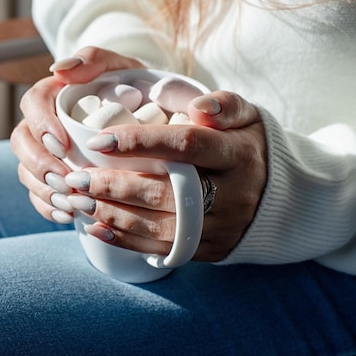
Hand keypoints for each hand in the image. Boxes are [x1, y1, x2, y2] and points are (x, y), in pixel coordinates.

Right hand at [10, 47, 144, 222]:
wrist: (150, 115)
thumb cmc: (134, 88)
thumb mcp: (121, 67)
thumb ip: (94, 59)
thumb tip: (59, 70)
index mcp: (54, 94)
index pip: (33, 103)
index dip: (41, 125)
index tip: (63, 146)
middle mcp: (44, 123)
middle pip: (21, 141)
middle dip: (39, 165)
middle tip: (65, 182)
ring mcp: (45, 152)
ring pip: (26, 171)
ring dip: (43, 189)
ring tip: (69, 203)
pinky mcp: (53, 177)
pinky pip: (38, 195)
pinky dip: (48, 207)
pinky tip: (68, 216)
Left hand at [65, 91, 266, 261]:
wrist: (280, 197)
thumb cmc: (248, 146)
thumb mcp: (247, 116)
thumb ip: (224, 105)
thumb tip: (199, 106)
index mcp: (238, 154)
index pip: (185, 145)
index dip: (140, 142)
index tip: (98, 140)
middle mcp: (233, 194)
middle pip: (166, 192)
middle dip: (114, 186)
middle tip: (76, 177)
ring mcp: (222, 227)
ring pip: (160, 227)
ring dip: (113, 215)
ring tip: (77, 200)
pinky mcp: (211, 250)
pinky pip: (165, 250)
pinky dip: (126, 241)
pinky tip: (96, 227)